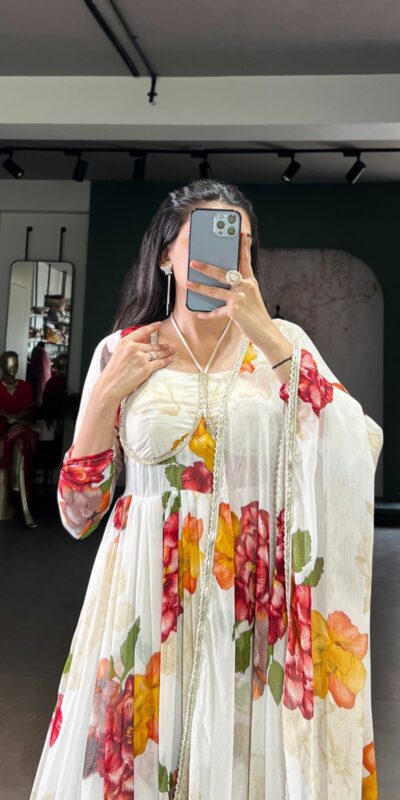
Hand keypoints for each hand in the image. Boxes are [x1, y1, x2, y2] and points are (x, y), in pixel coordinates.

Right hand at [95, 321, 175, 403]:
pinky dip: (165, 361)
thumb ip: (129, 348)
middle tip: (168, 346)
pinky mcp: (146, 368)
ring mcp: (140, 358)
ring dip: (165, 353)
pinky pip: (159, 363)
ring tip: (171, 351)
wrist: (110, 385)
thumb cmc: (112, 372)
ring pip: (157, 354)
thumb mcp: (118, 354)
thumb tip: (141, 344)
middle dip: (162, 346)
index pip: (142, 331)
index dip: (152, 327)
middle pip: (151, 346)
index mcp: (125, 342)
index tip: (159, 325)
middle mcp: (133, 348)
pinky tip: (169, 359)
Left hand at [186, 232, 273, 347]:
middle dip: (206, 268)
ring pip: (215, 291)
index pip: (246, 260)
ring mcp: (239, 298)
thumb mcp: (251, 297)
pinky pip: (216, 311)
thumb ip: (239, 288)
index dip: (244, 246)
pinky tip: (199, 314)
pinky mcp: (234, 311)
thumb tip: (221, 283)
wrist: (265, 332)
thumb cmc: (256, 314)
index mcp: (250, 281)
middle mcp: (245, 287)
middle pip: (223, 273)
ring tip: (187, 283)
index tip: (242, 233)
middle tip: (193, 262)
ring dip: (199, 287)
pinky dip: (208, 314)